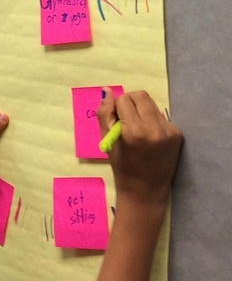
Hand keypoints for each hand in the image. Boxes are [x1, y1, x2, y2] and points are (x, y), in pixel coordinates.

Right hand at [97, 90, 181, 206]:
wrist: (145, 190)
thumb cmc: (121, 167)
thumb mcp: (107, 141)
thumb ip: (104, 114)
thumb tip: (106, 90)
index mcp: (133, 131)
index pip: (124, 99)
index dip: (116, 107)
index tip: (115, 120)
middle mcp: (154, 129)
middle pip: (141, 96)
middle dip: (129, 102)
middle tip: (125, 118)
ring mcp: (169, 131)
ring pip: (151, 104)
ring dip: (141, 110)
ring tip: (137, 129)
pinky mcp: (177, 134)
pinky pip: (160, 116)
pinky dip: (151, 121)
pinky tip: (148, 137)